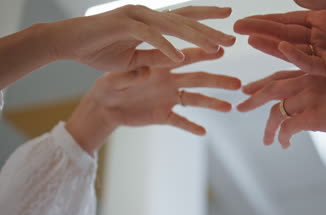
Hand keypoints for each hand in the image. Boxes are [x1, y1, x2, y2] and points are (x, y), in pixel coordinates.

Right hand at [50, 5, 235, 71]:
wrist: (67, 43)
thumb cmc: (99, 50)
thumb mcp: (134, 58)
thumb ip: (155, 57)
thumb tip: (178, 59)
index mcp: (151, 24)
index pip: (184, 19)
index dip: (206, 20)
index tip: (228, 22)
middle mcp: (148, 17)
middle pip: (185, 22)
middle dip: (210, 30)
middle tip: (233, 37)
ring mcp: (136, 19)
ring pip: (173, 27)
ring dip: (196, 37)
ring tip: (217, 48)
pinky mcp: (123, 27)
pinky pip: (149, 38)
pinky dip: (164, 47)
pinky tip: (181, 57)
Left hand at [66, 48, 241, 153]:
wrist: (104, 107)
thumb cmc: (108, 86)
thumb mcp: (114, 79)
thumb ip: (130, 75)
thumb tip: (146, 70)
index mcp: (161, 66)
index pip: (185, 58)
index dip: (203, 54)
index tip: (221, 50)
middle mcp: (169, 81)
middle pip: (198, 79)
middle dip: (218, 80)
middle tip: (238, 83)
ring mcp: (168, 98)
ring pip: (195, 100)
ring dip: (212, 103)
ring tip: (230, 107)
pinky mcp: (163, 115)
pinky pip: (180, 121)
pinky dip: (191, 127)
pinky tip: (203, 132)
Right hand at [234, 0, 325, 79]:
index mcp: (324, 24)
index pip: (288, 22)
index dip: (266, 21)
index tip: (244, 21)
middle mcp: (321, 41)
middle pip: (285, 35)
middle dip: (261, 31)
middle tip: (237, 29)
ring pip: (294, 50)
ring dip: (272, 45)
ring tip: (251, 39)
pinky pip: (312, 62)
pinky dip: (297, 56)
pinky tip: (282, 47)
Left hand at [238, 72, 325, 147]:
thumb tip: (324, 114)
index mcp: (316, 72)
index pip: (283, 75)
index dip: (266, 82)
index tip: (252, 88)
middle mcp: (308, 81)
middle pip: (271, 88)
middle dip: (253, 98)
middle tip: (241, 105)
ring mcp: (308, 97)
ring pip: (276, 112)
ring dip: (268, 128)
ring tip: (267, 141)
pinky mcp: (312, 115)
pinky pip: (287, 128)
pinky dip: (283, 137)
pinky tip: (284, 145)